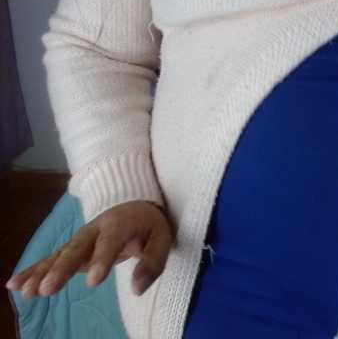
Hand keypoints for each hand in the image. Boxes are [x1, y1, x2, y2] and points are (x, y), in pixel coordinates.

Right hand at [5, 200, 174, 298]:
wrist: (136, 204)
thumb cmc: (150, 225)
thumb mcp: (162, 239)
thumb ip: (153, 262)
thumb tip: (138, 289)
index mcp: (120, 223)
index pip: (111, 242)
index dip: (102, 260)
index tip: (93, 282)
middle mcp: (96, 228)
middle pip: (77, 248)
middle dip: (62, 268)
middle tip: (47, 289)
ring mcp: (82, 238)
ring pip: (60, 254)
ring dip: (42, 272)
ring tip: (27, 291)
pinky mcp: (73, 247)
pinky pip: (52, 258)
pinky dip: (34, 270)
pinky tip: (15, 285)